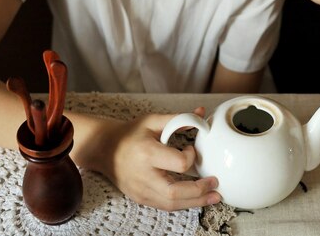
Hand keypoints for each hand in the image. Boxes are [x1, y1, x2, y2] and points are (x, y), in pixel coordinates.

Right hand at [93, 108, 220, 210]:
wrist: (104, 149)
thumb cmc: (130, 133)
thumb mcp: (152, 121)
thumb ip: (178, 119)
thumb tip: (200, 114)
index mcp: (147, 153)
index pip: (178, 164)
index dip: (191, 157)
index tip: (191, 149)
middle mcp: (142, 176)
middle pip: (175, 193)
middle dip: (199, 191)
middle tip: (216, 185)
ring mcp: (140, 191)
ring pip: (171, 205)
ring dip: (196, 202)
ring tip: (213, 197)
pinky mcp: (140, 198)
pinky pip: (165, 206)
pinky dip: (183, 203)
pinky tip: (196, 198)